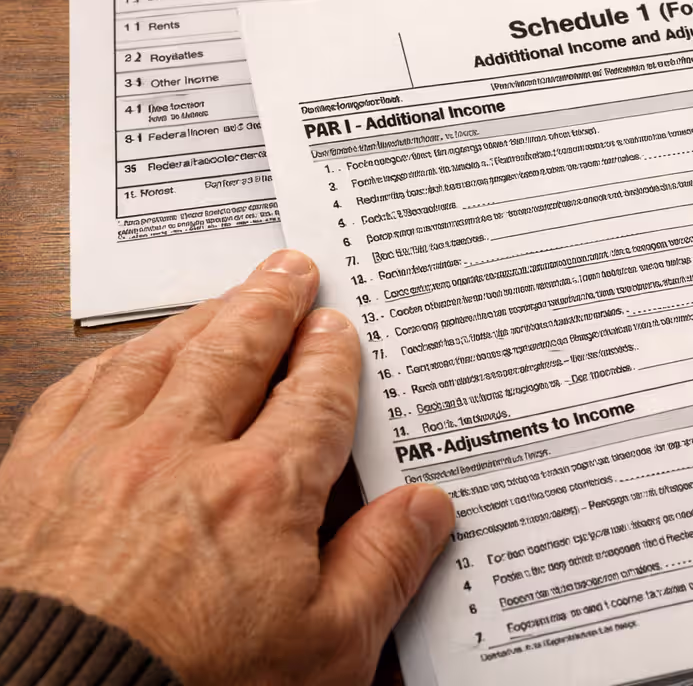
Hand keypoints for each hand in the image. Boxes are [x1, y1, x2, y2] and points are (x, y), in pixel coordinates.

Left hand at [0, 250, 455, 684]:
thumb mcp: (324, 651)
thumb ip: (382, 568)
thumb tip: (426, 506)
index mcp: (262, 490)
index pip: (312, 395)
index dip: (330, 353)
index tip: (338, 326)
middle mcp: (179, 454)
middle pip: (235, 352)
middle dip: (269, 305)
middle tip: (290, 271)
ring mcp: (97, 460)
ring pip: (155, 358)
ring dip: (197, 318)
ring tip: (223, 299)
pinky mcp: (27, 482)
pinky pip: (74, 391)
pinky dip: (110, 362)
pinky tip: (123, 360)